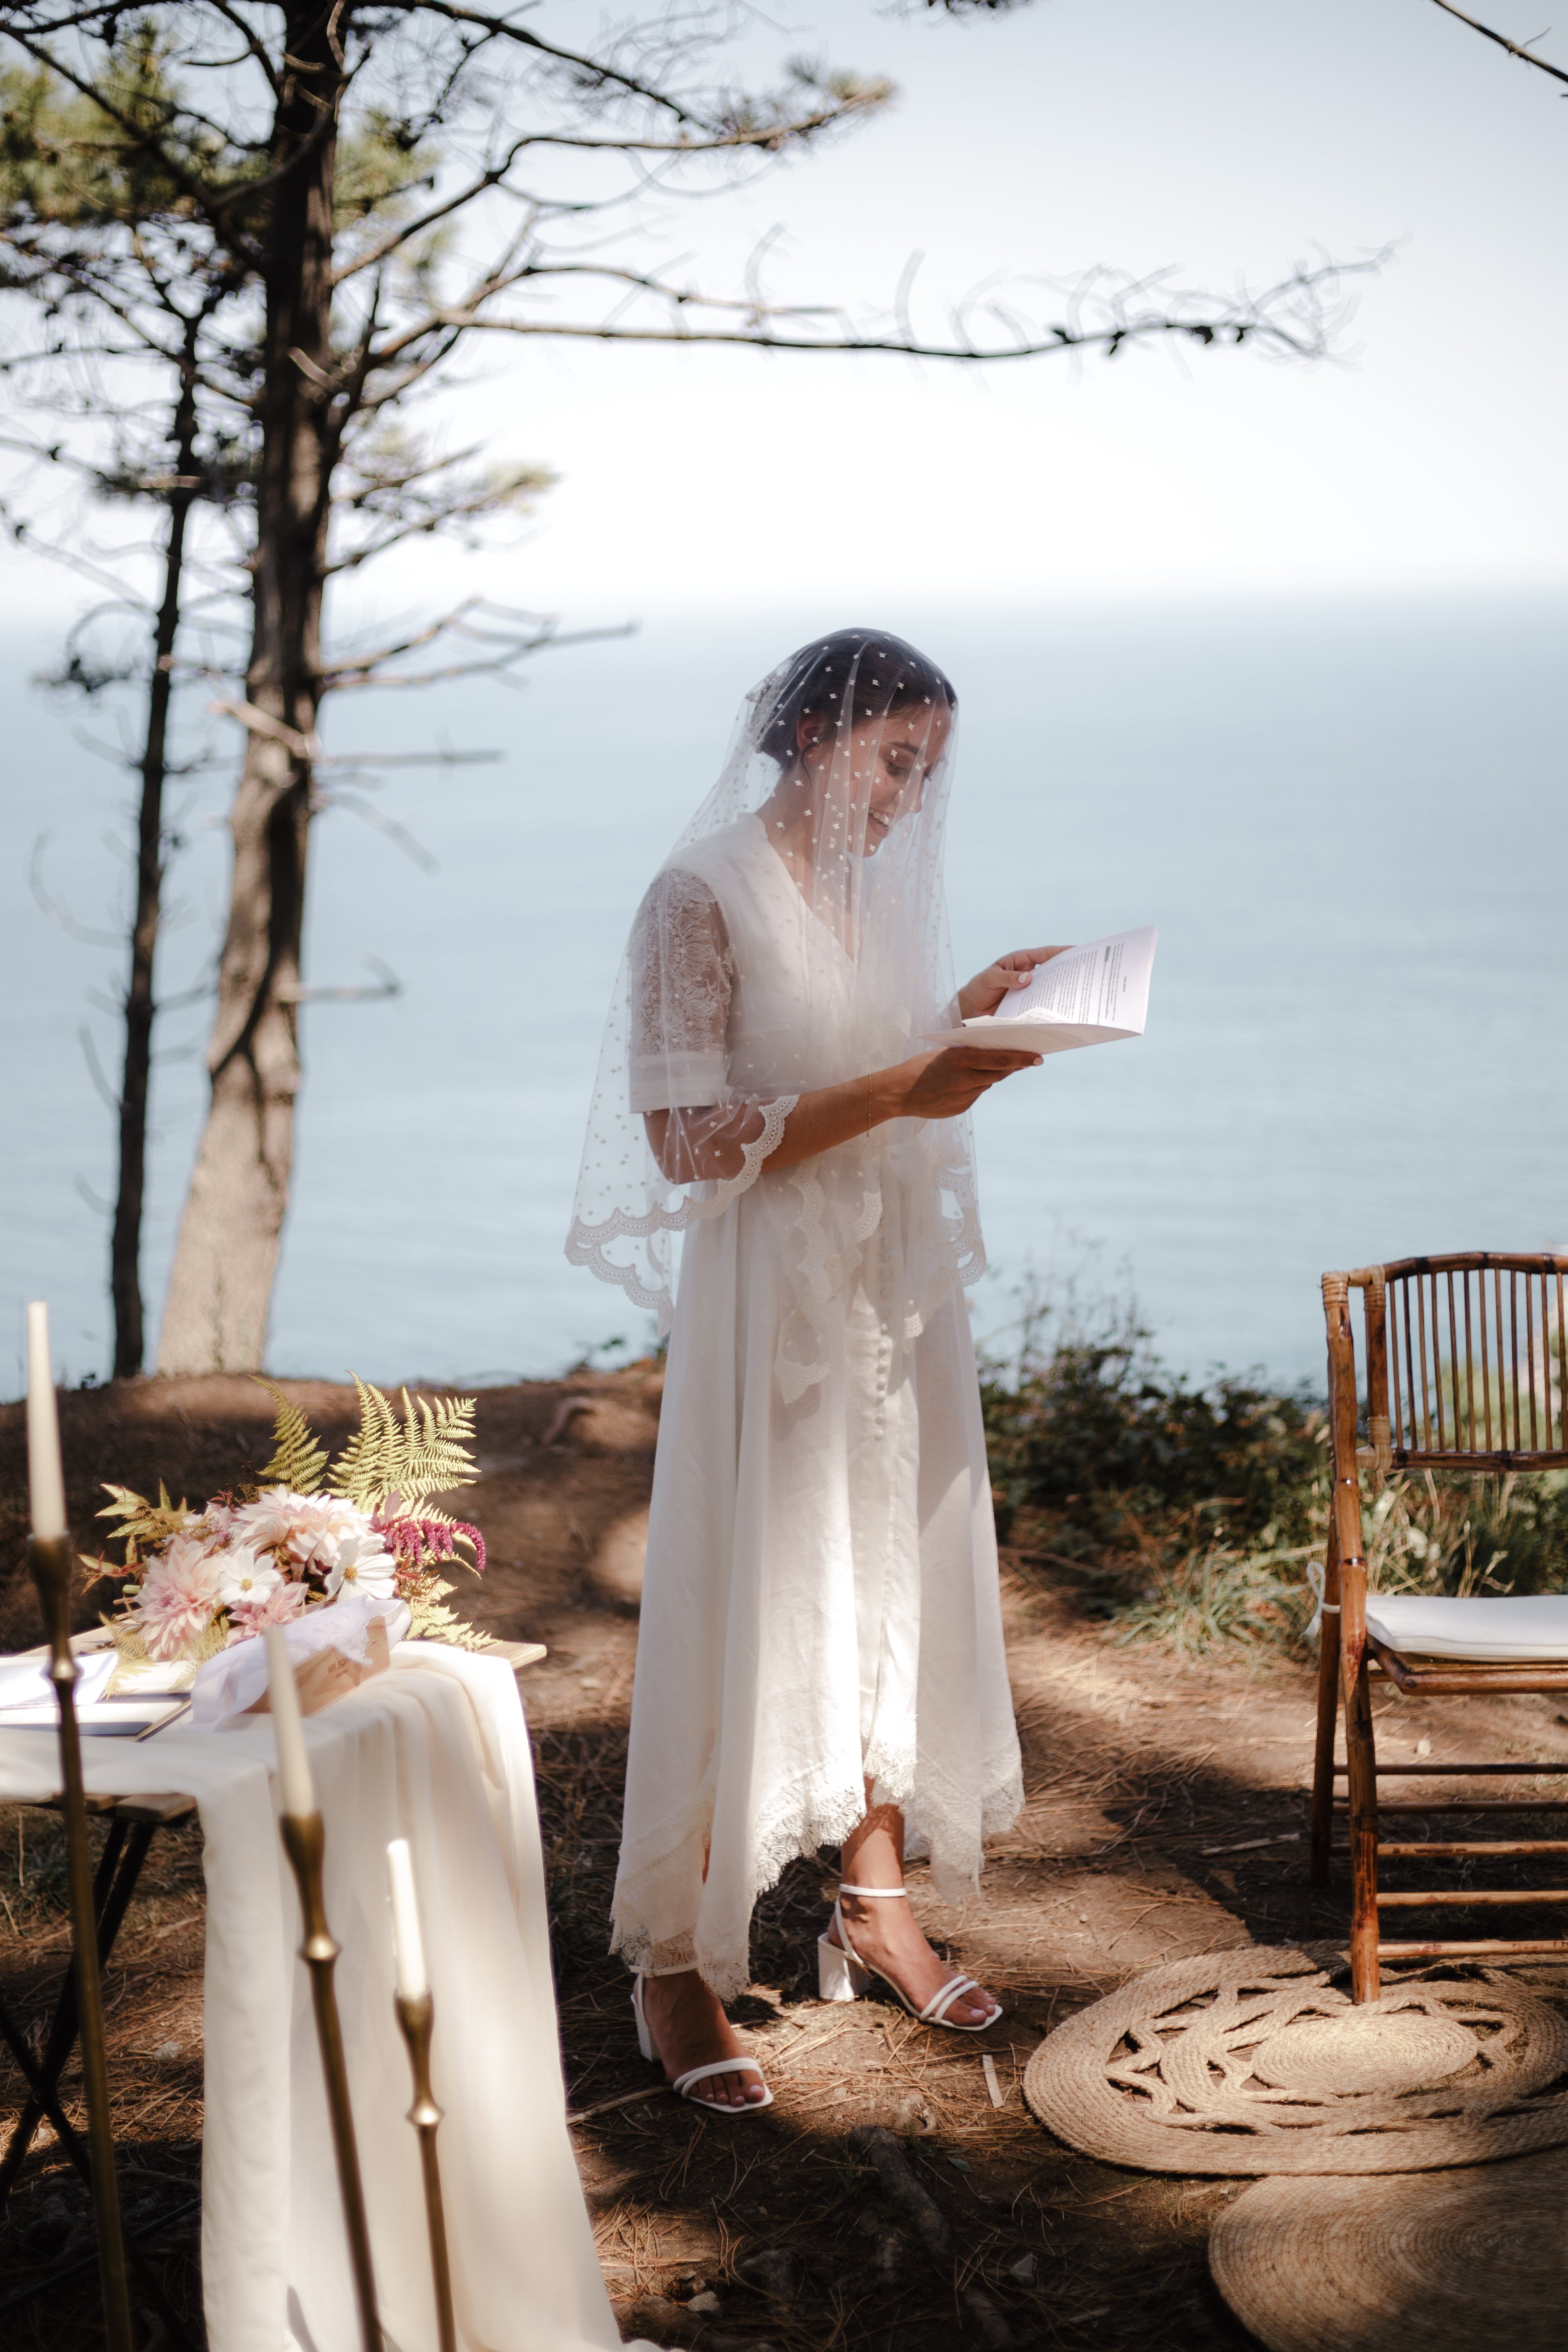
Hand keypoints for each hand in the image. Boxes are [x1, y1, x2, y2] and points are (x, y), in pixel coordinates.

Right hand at [887, 1044, 1042, 1122]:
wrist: (899, 1092)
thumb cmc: (921, 1066)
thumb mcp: (946, 1052)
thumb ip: (969, 1053)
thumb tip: (995, 1052)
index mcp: (962, 1059)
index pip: (1001, 1058)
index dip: (1022, 1058)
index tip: (1038, 1057)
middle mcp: (966, 1079)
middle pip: (1000, 1072)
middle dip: (1015, 1066)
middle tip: (1030, 1060)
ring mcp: (965, 1096)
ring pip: (988, 1083)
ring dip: (994, 1075)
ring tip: (999, 1067)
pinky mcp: (961, 1108)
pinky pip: (976, 1095)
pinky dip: (977, 1086)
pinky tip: (969, 1082)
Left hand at [957, 945, 1070, 1021]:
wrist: (970, 1009)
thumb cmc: (979, 987)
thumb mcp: (990, 979)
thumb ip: (1007, 978)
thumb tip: (1028, 978)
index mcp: (1021, 961)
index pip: (1044, 954)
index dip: (1061, 951)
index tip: (1076, 950)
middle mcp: (1028, 974)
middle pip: (1052, 971)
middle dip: (1067, 971)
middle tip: (1084, 974)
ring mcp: (1029, 991)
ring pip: (1049, 989)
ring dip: (1062, 991)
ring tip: (1078, 995)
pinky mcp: (1027, 1005)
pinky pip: (1041, 1005)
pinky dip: (1050, 1007)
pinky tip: (1060, 1013)